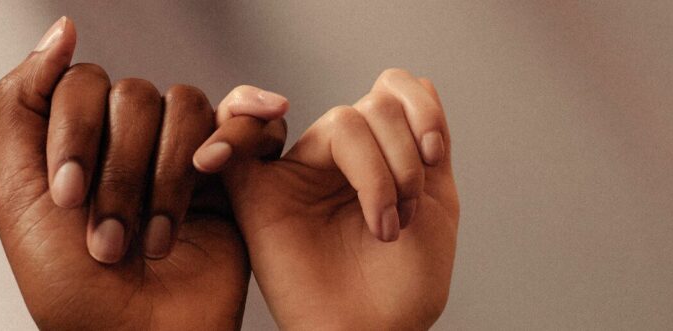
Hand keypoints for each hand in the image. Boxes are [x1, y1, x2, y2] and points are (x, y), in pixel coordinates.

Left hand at [0, 17, 281, 329]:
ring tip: (154, 242)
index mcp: (77, 138)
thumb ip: (21, 102)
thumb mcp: (17, 193)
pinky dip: (238, 136)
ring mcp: (182, 154)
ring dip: (166, 182)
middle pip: (135, 96)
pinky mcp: (231, 175)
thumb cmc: (71, 289)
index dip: (76, 135)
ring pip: (185, 106)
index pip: (82, 83)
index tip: (67, 199)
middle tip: (110, 240)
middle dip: (120, 176)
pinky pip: (245, 122)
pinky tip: (215, 168)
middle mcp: (129, 139)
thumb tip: (60, 30)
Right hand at [198, 70, 458, 329]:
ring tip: (385, 226)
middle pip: (372, 108)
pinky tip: (242, 145)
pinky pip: (236, 143)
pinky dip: (237, 125)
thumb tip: (414, 81)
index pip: (393, 90)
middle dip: (404, 158)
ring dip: (379, 172)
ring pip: (341, 123)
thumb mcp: (436, 201)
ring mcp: (299, 173)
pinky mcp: (258, 195)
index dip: (420, 109)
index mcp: (380, 153)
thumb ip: (425, 140)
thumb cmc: (405, 284)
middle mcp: (338, 157)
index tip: (435, 156)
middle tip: (407, 213)